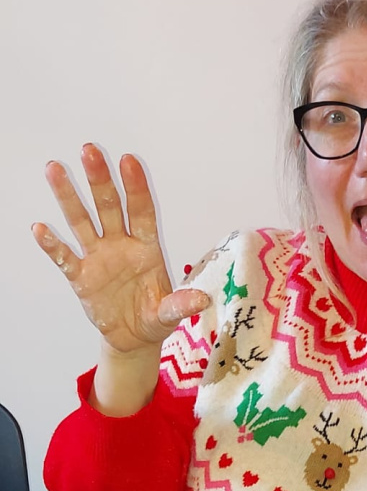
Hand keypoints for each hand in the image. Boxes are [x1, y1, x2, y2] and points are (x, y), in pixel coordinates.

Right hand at [33, 144, 209, 353]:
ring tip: (55, 170)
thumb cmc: (153, 316)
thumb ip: (180, 304)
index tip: (129, 161)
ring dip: (69, 198)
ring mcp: (98, 258)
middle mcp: (120, 246)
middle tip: (90, 151)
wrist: (133, 338)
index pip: (141, 212)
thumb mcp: (169, 313)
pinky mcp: (81, 276)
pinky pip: (64, 257)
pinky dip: (52, 245)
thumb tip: (202, 299)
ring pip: (82, 222)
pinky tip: (40, 228)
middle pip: (109, 207)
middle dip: (100, 180)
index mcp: (146, 248)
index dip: (136, 187)